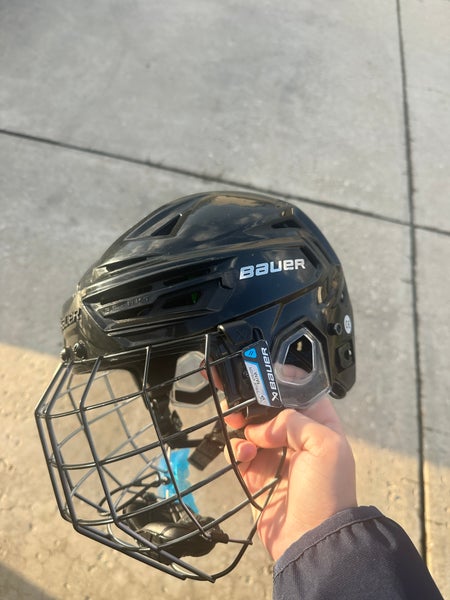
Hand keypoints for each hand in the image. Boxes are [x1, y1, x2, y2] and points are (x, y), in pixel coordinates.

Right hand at [227, 397, 356, 560]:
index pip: (299, 393)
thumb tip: (263, 426)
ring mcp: (275, 456)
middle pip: (269, 409)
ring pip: (251, 427)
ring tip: (240, 431)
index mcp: (319, 426)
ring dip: (241, 425)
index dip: (281, 384)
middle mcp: (297, 438)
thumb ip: (295, 422)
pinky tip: (244, 454)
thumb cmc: (327, 494)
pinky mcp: (256, 475)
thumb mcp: (325, 447)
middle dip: (253, 404)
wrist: (311, 540)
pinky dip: (236, 449)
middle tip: (240, 405)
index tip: (262, 379)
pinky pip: (239, 452)